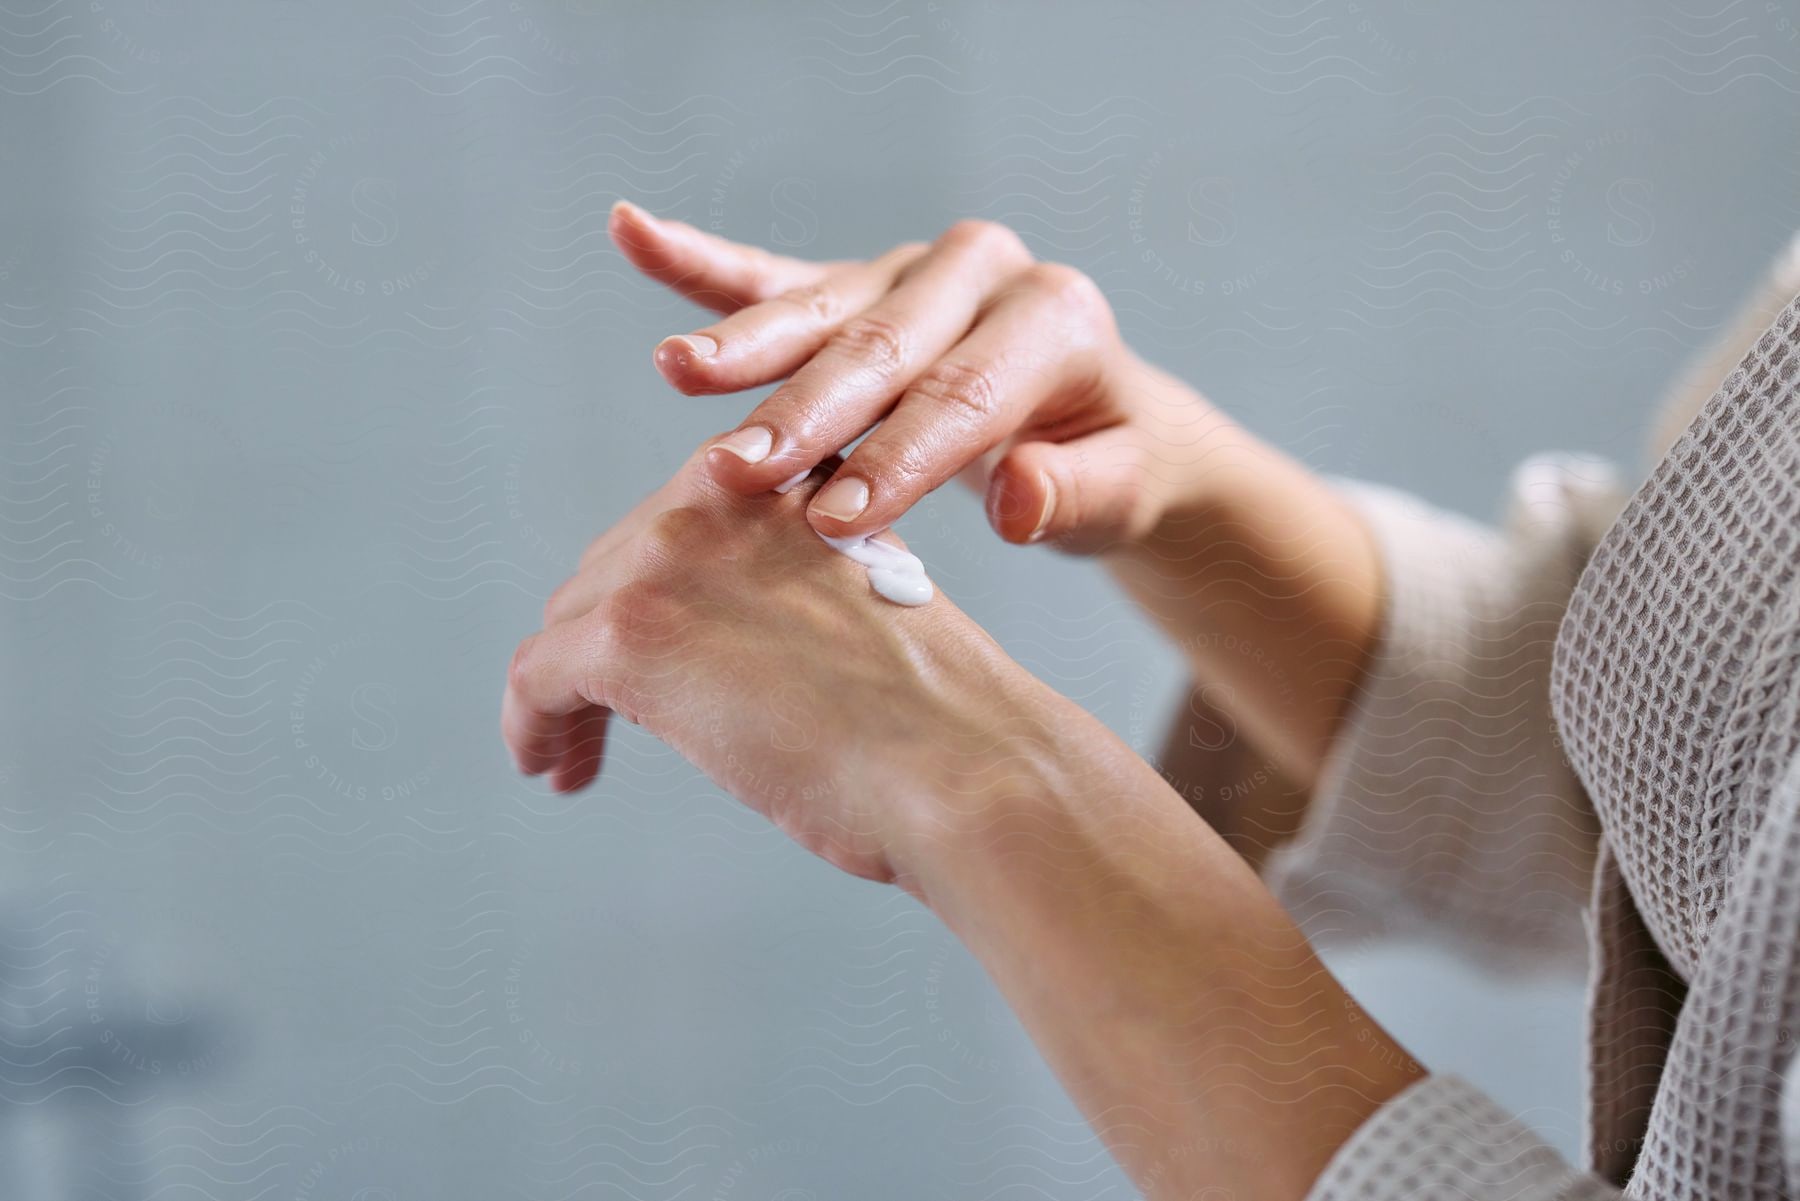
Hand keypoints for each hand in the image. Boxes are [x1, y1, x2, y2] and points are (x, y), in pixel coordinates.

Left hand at [499, 443, 1091, 885]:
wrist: (966, 766)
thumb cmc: (946, 721)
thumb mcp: (865, 611)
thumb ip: (796, 596)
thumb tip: (734, 653)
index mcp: (789, 476)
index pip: (682, 525)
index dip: (657, 595)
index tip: (660, 651)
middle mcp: (722, 491)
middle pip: (614, 567)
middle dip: (601, 642)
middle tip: (603, 717)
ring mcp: (670, 556)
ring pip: (570, 622)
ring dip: (564, 691)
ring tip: (569, 756)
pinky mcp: (628, 633)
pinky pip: (539, 679)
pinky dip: (532, 727)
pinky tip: (551, 769)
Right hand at [610, 201, 1221, 552]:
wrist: (1100, 415)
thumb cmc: (1108, 462)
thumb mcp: (1121, 492)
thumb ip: (1073, 494)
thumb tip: (1013, 500)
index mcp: (1053, 317)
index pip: (964, 395)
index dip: (900, 460)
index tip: (837, 522)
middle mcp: (979, 272)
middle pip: (880, 350)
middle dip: (805, 415)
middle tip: (739, 474)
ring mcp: (909, 270)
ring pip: (819, 312)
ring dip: (744, 350)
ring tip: (680, 371)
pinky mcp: (856, 284)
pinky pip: (773, 275)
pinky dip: (703, 263)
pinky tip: (634, 231)